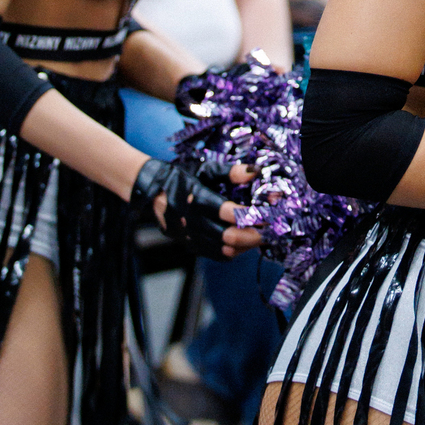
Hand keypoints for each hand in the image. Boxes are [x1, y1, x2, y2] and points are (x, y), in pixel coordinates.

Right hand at [130, 157, 262, 257]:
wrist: (151, 192)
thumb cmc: (181, 177)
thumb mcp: (205, 169)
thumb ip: (231, 172)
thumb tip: (256, 172)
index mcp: (197, 199)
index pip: (231, 213)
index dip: (254, 214)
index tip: (271, 210)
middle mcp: (193, 222)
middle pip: (231, 238)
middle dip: (256, 235)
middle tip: (273, 228)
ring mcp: (191, 237)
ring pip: (225, 251)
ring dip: (247, 245)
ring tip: (263, 235)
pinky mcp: (190, 246)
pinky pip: (217, 255)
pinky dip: (235, 251)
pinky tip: (245, 242)